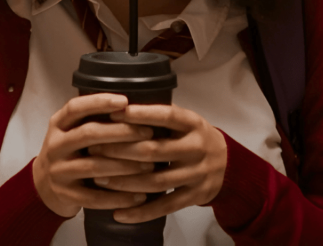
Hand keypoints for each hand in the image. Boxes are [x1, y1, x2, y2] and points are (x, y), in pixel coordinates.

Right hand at [33, 93, 156, 217]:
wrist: (43, 186)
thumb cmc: (69, 152)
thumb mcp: (71, 131)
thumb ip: (92, 119)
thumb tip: (133, 108)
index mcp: (58, 125)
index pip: (75, 108)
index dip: (99, 102)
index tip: (124, 101)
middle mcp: (55, 146)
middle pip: (88, 134)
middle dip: (121, 132)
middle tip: (148, 133)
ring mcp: (58, 172)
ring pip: (94, 167)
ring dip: (125, 166)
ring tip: (149, 165)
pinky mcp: (65, 195)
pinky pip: (95, 198)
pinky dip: (119, 197)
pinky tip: (139, 196)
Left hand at [86, 103, 226, 223]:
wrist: (228, 165)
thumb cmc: (195, 138)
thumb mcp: (186, 122)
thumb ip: (160, 118)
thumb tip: (118, 109)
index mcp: (193, 124)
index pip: (166, 116)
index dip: (140, 115)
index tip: (113, 113)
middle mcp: (197, 147)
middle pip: (155, 150)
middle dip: (120, 150)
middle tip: (94, 149)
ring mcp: (197, 174)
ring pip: (155, 181)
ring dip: (124, 182)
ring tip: (99, 180)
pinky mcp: (194, 196)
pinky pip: (164, 206)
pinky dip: (140, 212)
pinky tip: (119, 213)